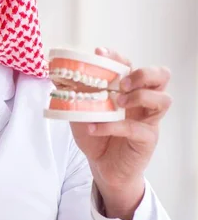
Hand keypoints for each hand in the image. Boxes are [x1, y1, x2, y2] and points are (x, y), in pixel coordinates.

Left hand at [69, 48, 171, 219]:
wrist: (102, 167)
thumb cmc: (96, 137)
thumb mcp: (80, 112)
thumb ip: (74, 95)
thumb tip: (56, 77)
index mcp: (128, 91)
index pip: (131, 66)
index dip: (118, 57)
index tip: (99, 53)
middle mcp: (143, 102)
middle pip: (161, 76)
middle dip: (142, 74)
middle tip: (121, 83)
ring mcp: (149, 120)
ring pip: (163, 99)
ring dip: (139, 96)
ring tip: (117, 103)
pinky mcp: (147, 139)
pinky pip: (137, 129)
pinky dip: (113, 126)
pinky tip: (95, 128)